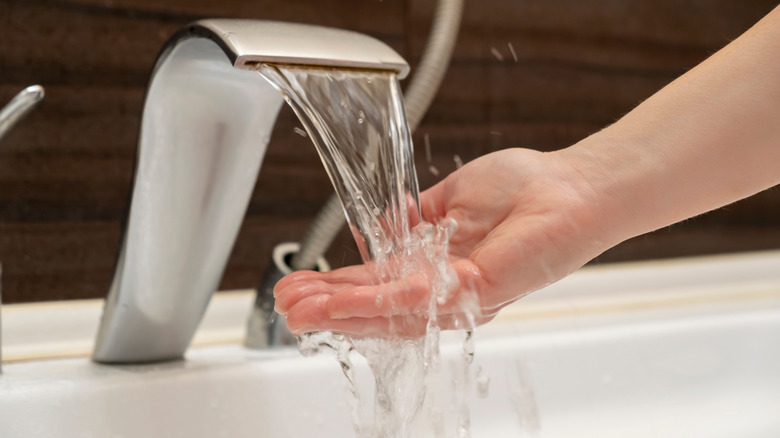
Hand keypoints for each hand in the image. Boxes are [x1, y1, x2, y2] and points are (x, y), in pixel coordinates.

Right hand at [274, 147, 613, 336]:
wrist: (572, 186)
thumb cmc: (524, 190)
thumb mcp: (451, 199)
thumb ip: (411, 219)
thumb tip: (377, 228)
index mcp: (435, 269)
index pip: (377, 284)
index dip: (335, 288)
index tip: (297, 286)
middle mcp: (445, 291)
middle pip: (377, 309)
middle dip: (328, 310)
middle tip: (287, 309)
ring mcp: (461, 294)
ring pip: (392, 312)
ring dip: (344, 310)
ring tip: (303, 311)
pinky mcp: (480, 288)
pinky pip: (425, 297)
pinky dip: (384, 297)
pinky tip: (348, 296)